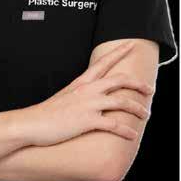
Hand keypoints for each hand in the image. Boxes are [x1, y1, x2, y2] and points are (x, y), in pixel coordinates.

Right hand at [18, 41, 153, 146]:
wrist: (31, 124)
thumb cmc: (47, 114)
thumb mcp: (65, 97)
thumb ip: (80, 94)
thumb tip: (91, 97)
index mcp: (82, 83)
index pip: (103, 63)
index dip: (118, 52)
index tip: (131, 45)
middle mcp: (87, 90)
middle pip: (120, 80)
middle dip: (138, 84)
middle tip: (150, 90)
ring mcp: (88, 104)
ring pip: (122, 101)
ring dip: (137, 108)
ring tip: (145, 115)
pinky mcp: (87, 121)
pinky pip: (114, 124)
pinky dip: (126, 130)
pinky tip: (132, 135)